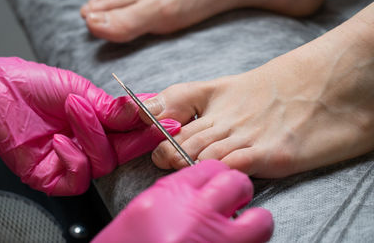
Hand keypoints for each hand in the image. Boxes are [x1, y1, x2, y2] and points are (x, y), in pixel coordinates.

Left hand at [0, 49, 179, 194]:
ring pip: (103, 163)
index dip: (151, 131)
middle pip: (124, 153)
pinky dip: (73, 159)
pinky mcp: (51, 177)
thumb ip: (113, 109)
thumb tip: (143, 112)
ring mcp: (71, 162)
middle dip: (134, 137)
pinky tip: (61, 140)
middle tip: (138, 116)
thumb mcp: (82, 91)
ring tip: (75, 109)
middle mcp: (88, 146)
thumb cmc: (36, 85)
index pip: (131, 135)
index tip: (171, 123)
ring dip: (92, 135)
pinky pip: (77, 179)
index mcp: (99, 126)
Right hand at [92, 160, 272, 242]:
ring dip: (255, 221)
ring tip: (245, 226)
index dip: (217, 174)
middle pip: (237, 184)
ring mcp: (216, 241)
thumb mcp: (142, 212)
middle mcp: (196, 215)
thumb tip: (194, 191)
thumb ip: (172, 197)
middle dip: (240, 189)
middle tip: (236, 199)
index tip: (217, 181)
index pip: (210, 168)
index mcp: (170, 196)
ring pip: (260, 221)